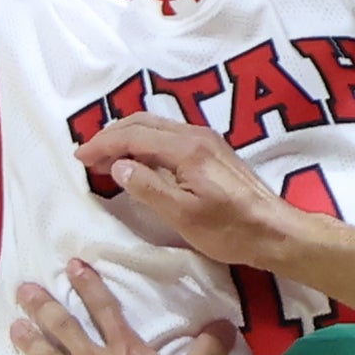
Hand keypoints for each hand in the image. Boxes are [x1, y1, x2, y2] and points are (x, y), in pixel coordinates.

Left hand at [12, 259, 234, 354]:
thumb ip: (206, 351)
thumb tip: (226, 324)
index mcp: (123, 350)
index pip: (104, 309)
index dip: (89, 286)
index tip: (71, 265)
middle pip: (64, 329)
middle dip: (44, 307)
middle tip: (23, 290)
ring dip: (31, 343)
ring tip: (14, 327)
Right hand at [75, 114, 304, 271]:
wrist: (274, 231)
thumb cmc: (229, 230)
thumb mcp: (183, 216)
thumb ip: (148, 188)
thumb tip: (118, 166)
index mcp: (186, 149)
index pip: (133, 136)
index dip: (103, 144)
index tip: (80, 157)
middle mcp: (196, 135)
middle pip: (143, 123)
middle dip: (111, 136)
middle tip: (88, 157)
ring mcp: (206, 140)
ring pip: (156, 127)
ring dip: (127, 138)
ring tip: (107, 159)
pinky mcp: (212, 150)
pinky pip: (168, 135)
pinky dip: (145, 142)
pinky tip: (138, 160)